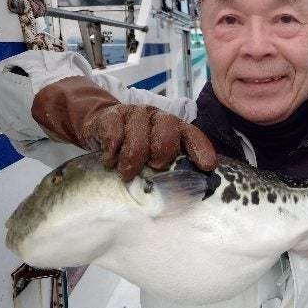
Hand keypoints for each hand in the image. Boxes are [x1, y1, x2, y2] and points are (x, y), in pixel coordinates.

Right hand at [32, 76, 216, 181]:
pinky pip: (114, 137)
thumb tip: (181, 193)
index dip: (201, 150)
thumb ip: (168, 168)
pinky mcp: (113, 115)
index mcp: (175, 127)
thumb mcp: (153, 156)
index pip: (192, 136)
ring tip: (125, 173)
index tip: (207, 166)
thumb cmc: (134, 147)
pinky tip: (110, 160)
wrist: (101, 126)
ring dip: (131, 162)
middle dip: (159, 158)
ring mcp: (136, 113)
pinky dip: (112, 154)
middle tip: (151, 168)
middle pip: (166, 139)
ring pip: (138, 141)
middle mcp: (159, 117)